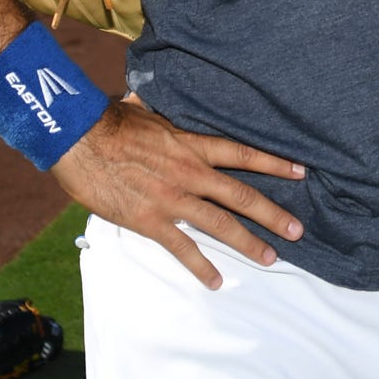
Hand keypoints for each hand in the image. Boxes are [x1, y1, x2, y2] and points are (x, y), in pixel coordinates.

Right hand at [48, 94, 306, 287]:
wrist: (79, 139)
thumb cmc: (109, 121)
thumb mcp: (148, 111)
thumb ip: (167, 117)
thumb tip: (167, 98)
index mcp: (191, 144)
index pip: (243, 154)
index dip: (274, 164)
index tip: (300, 172)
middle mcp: (190, 173)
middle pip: (241, 195)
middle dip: (273, 214)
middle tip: (297, 231)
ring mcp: (172, 199)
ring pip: (220, 225)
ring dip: (249, 243)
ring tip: (271, 258)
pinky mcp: (150, 220)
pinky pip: (182, 248)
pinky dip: (201, 266)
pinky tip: (217, 281)